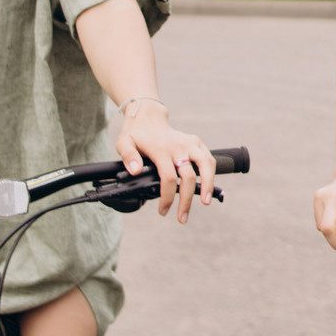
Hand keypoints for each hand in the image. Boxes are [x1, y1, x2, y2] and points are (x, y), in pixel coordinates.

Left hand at [112, 102, 215, 221]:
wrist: (149, 118)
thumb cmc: (136, 135)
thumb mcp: (124, 143)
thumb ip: (129, 157)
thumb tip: (136, 171)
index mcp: (161, 149)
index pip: (168, 178)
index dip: (167, 197)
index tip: (163, 211)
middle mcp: (178, 146)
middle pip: (189, 177)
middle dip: (187, 200)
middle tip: (182, 218)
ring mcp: (190, 144)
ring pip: (206, 165)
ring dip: (208, 184)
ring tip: (205, 201)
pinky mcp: (196, 142)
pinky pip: (208, 159)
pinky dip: (211, 173)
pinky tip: (208, 187)